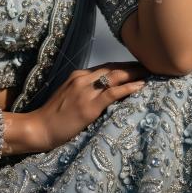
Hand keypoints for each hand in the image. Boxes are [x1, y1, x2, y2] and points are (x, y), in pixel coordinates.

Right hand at [28, 61, 150, 151]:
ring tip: (152, 72)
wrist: (39, 127)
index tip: (139, 66)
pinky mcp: (89, 106)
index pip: (106, 67)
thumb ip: (85, 90)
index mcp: (78, 76)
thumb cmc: (53, 116)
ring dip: (135, 73)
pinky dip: (128, 88)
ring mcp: (85, 91)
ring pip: (115, 77)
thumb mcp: (69, 96)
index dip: (124, 65)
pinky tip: (140, 86)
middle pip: (113, 68)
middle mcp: (82, 79)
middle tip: (152, 65)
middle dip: (133, 66)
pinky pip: (112, 93)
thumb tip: (104, 91)